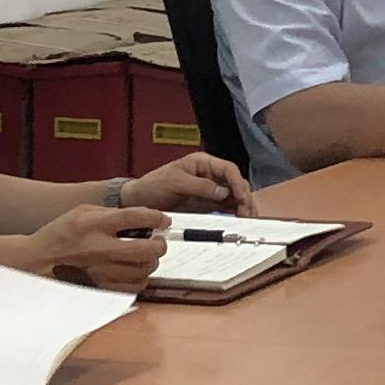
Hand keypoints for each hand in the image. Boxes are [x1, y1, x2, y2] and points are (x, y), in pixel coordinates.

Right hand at [23, 201, 172, 289]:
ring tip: (144, 256)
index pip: (135, 218)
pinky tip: (133, 271)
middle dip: (159, 244)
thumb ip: (113, 213)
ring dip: (151, 262)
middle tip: (157, 241)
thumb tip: (147, 218)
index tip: (163, 220)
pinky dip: (140, 279)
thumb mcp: (83, 212)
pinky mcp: (100, 288)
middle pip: (146, 249)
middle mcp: (98, 249)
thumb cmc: (62, 233)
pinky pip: (134, 288)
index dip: (156, 218)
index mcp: (94, 224)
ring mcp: (100, 272)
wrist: (38, 260)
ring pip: (144, 270)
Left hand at [123, 151, 251, 214]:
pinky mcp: (206, 206)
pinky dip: (234, 215)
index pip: (228, 169)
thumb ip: (200, 186)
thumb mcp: (175, 182)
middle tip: (247, 213)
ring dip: (242, 207)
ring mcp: (209, 192)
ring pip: (234, 197)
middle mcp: (209, 176)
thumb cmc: (152, 186)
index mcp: (202, 163)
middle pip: (235, 184)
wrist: (138, 203)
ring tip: (246, 219)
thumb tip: (223, 191)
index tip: (241, 196)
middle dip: (244, 197)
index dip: (237, 182)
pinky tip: (239, 221)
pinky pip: (225, 209)